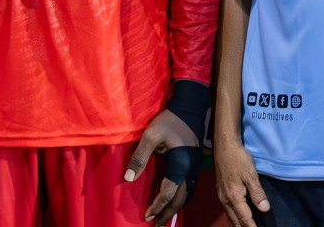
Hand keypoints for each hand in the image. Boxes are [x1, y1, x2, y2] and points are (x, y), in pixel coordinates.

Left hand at [123, 109, 198, 224]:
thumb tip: (128, 179)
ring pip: (188, 194)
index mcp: (181, 164)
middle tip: (157, 226)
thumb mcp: (150, 136)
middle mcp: (191, 169)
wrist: (190, 107)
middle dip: (168, 214)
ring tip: (165, 218)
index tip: (146, 216)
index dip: (157, 206)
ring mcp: (195, 166)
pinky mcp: (196, 163)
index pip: (168, 192)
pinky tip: (175, 200)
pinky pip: (190, 187)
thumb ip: (139, 157)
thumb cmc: (170, 121)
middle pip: (181, 198)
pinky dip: (182, 198)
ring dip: (176, 208)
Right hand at [213, 130, 269, 226]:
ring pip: (230, 214)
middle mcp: (225, 199)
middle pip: (235, 219)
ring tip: (246, 226)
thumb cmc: (238, 159)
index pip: (244, 217)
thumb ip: (257, 193)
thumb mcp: (251, 175)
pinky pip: (228, 208)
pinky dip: (234, 214)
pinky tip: (239, 213)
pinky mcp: (221, 190)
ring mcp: (222, 195)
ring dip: (238, 222)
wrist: (224, 147)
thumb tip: (264, 209)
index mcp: (234, 197)